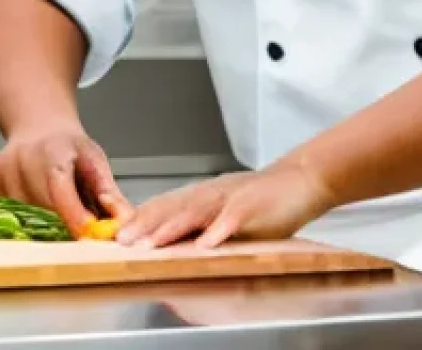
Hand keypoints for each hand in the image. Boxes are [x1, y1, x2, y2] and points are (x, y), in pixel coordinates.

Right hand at [0, 116, 133, 237]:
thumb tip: (126, 221)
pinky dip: (24, 221)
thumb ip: (109, 193)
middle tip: (78, 233)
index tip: (88, 237)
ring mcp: (2, 175)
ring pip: (24, 219)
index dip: (74, 217)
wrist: (37, 127)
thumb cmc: (69, 147)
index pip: (60, 191)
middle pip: (41, 210)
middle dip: (62, 225)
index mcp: (52, 152)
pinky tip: (34, 208)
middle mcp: (22, 161)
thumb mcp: (95, 161)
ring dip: (43, 225)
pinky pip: (7, 218)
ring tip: (55, 212)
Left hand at [115, 160, 334, 250]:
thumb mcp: (228, 210)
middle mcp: (214, 193)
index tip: (118, 233)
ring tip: (151, 244)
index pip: (167, 204)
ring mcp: (233, 197)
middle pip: (174, 206)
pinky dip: (219, 230)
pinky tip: (205, 244)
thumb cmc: (265, 199)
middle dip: (147, 224)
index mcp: (205, 195)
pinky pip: (234, 217)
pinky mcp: (255, 205)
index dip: (142, 217)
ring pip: (197, 210)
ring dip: (172, 227)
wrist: (303, 178)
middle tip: (122, 241)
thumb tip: (176, 244)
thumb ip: (203, 223)